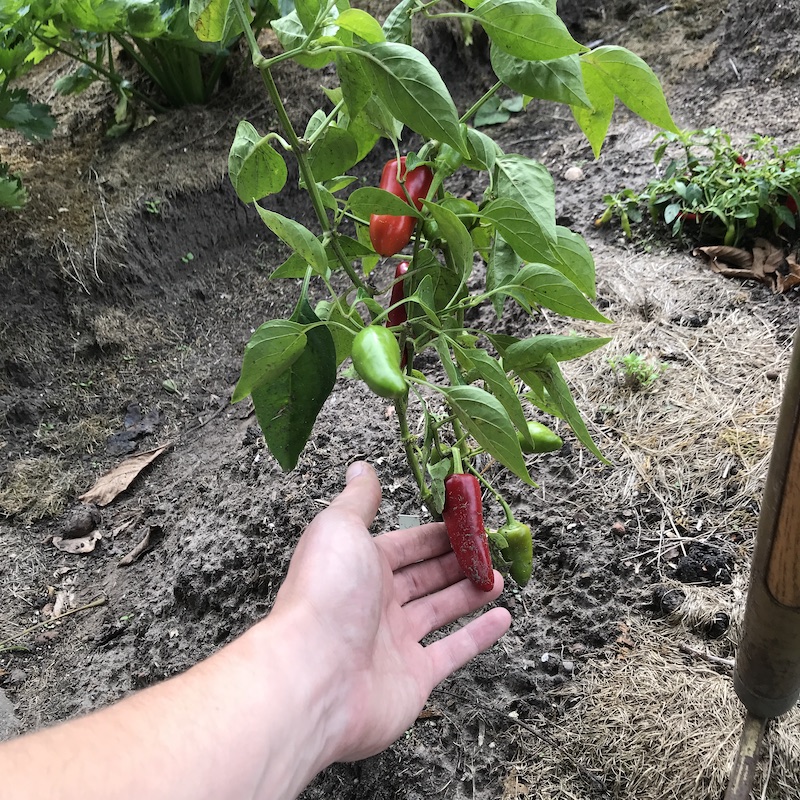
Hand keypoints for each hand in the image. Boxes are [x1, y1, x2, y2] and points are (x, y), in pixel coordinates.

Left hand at [269, 461, 511, 763]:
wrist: (314, 677)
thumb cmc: (325, 595)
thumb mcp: (340, 529)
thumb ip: (359, 500)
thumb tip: (361, 467)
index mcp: (361, 567)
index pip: (406, 545)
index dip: (436, 534)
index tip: (467, 522)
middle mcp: (377, 603)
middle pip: (425, 576)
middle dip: (457, 561)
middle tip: (489, 549)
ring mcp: (395, 642)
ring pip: (440, 609)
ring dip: (470, 592)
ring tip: (497, 577)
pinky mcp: (414, 677)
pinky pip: (453, 650)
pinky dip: (479, 635)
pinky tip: (503, 618)